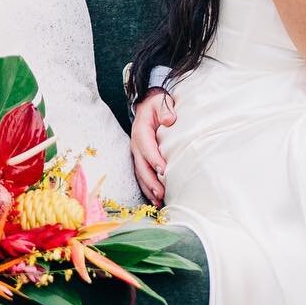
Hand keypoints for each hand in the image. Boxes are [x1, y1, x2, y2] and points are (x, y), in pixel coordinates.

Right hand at [130, 88, 175, 205]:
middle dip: (151, 181)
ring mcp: (137, 154)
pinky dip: (148, 188)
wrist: (148, 106)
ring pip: (140, 174)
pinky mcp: (141, 160)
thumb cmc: (158, 106)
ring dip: (148, 189)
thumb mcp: (161, 102)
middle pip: (141, 166)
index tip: (163, 170)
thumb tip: (169, 120)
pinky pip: (142, 176)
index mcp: (141, 131)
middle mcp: (136, 145)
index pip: (147, 146)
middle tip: (161, 193)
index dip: (154, 159)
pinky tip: (156, 200)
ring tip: (159, 202)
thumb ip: (165, 110)